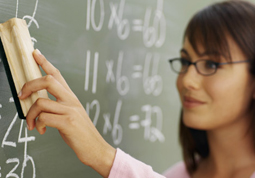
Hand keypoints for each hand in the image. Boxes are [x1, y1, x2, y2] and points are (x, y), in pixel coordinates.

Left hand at [18, 49, 115, 177]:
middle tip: (20, 95)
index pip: (57, 75)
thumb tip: (38, 104)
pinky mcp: (68, 122)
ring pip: (41, 102)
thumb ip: (58, 106)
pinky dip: (37, 124)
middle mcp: (71, 100)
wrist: (95, 147)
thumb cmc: (80, 132)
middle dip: (29, 85)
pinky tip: (42, 131)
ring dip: (30, 114)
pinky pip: (43, 118)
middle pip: (48, 81)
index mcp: (71, 97)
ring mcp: (70, 110)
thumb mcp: (71, 115)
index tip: (35, 53)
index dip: (45, 63)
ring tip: (31, 124)